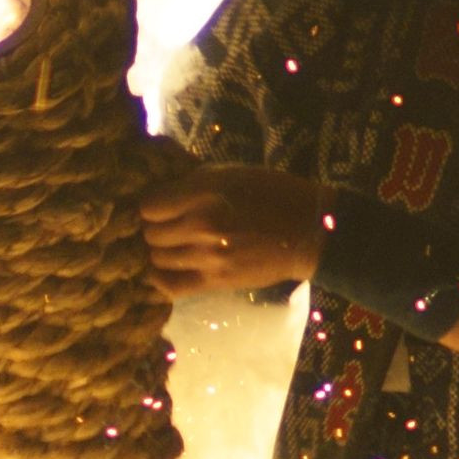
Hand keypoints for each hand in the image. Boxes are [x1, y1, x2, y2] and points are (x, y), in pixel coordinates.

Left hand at [139, 161, 323, 297]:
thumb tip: (161, 189)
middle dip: (154, 229)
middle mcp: (201, 225)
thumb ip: (194, 182)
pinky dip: (160, 279)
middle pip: (151, 233)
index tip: (160, 205)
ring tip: (171, 245)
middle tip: (166, 226)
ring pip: (157, 259)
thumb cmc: (272, 193)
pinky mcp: (215, 282)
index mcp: (205, 192)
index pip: (149, 205)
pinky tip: (164, 270)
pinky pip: (170, 286)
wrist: (309, 231)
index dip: (151, 205)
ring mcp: (207, 257)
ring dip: (160, 252)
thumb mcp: (232, 172)